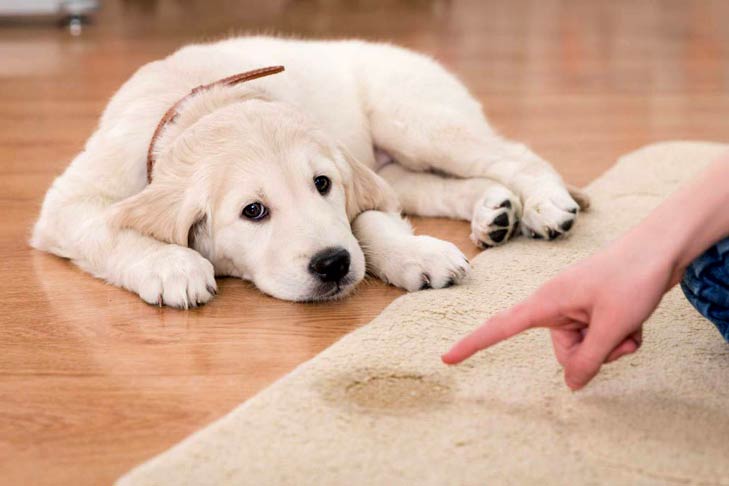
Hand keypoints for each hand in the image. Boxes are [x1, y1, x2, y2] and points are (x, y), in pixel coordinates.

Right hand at [442, 237, 676, 389]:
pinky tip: (636, 320)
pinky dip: (621, 336)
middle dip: (595, 353)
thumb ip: (588, 360)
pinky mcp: (593, 309)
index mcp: (546, 302)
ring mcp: (576, 307)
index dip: (473, 344)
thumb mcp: (611, 326)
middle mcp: (556, 305)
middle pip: (564, 352)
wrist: (662, 247)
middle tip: (618, 331)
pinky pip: (601, 338)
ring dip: (613, 344)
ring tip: (630, 321)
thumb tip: (572, 386)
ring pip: (587, 349)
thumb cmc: (632, 277)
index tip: (446, 358)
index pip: (500, 327)